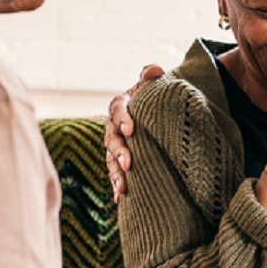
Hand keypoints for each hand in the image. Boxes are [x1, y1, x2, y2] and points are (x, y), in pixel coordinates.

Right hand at [104, 64, 164, 201]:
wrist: (155, 113)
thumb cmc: (153, 98)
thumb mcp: (152, 85)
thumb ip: (150, 75)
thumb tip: (154, 69)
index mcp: (121, 105)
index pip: (118, 109)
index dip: (122, 118)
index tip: (131, 129)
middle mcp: (114, 126)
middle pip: (112, 138)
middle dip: (119, 151)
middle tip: (128, 162)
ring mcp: (115, 145)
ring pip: (111, 159)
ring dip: (116, 173)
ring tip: (123, 187)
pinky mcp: (120, 161)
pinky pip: (116, 173)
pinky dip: (117, 185)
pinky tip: (120, 198)